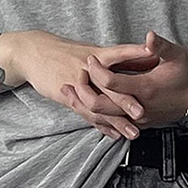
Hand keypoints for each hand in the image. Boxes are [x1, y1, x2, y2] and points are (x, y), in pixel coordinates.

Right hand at [13, 30, 161, 138]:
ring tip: (133, 132)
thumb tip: (140, 57)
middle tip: (143, 111)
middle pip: (110, 85)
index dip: (135, 54)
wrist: (34, 52)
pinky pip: (87, 113)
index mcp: (96, 54)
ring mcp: (77, 82)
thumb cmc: (65, 53)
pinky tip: (115, 135)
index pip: (120, 54)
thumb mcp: (88, 52)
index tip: (153, 56)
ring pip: (99, 104)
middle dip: (126, 100)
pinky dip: (102, 126)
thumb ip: (112, 60)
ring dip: (116, 120)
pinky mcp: (67, 94)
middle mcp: (88, 68)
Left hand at [64, 31, 187, 132]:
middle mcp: (140, 108)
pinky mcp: (141, 122)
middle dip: (81, 94)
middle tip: (68, 81)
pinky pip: (115, 125)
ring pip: (106, 119)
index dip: (97, 70)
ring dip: (85, 108)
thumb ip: (160, 46)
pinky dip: (98, 118)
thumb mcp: (177, 55)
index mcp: (145, 89)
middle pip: (101, 106)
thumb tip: (148, 37)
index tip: (90, 59)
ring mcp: (140, 118)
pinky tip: (87, 112)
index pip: (111, 82)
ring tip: (69, 97)